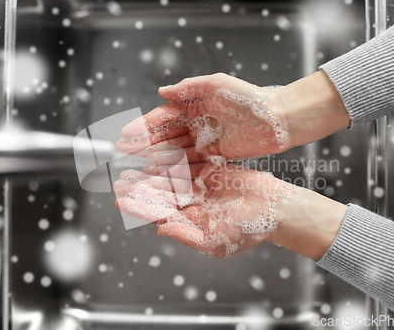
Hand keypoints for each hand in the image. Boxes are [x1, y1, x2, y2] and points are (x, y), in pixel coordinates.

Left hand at [113, 161, 347, 260]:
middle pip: (160, 194)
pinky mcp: (209, 171)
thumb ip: (186, 235)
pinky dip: (171, 159)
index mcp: (189, 222)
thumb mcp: (215, 241)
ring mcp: (200, 187)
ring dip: (151, 172)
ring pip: (170, 178)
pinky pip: (187, 164)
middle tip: (119, 180)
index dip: (139, 208)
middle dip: (139, 188)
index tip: (120, 201)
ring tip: (132, 165)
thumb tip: (159, 229)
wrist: (273, 207)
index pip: (158, 214)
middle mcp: (191, 204)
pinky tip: (156, 153)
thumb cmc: (248, 229)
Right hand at [116, 71, 349, 162]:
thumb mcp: (217, 85)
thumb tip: (161, 91)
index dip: (144, 126)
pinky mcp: (215, 154)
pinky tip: (161, 175)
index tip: (126, 134)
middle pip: (166, 135)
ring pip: (176, 150)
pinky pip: (192, 162)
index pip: (164, 116)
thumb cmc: (250, 98)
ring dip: (157, 158)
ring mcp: (205, 139)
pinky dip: (176, 168)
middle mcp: (197, 121)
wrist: (279, 120)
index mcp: (194, 103)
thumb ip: (189, 88)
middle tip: (124, 155)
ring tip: (138, 167)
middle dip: (145, 145)